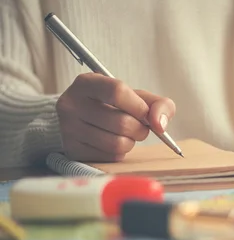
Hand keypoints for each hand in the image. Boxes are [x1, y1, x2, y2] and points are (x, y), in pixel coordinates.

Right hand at [56, 73, 175, 161]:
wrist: (83, 120)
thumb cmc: (115, 106)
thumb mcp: (136, 97)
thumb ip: (157, 104)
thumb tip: (160, 124)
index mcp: (87, 83)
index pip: (117, 91)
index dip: (139, 106)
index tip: (146, 114)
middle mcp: (71, 104)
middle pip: (121, 122)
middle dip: (140, 129)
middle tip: (139, 126)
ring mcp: (68, 128)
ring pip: (117, 144)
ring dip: (131, 142)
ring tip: (126, 135)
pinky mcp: (72, 150)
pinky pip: (110, 157)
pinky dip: (120, 153)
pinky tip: (113, 143)